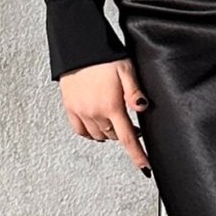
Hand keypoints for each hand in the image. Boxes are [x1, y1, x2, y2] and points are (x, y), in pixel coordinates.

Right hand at [58, 56, 151, 174]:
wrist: (77, 47)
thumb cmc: (103, 56)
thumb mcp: (126, 69)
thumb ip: (135, 91)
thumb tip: (142, 108)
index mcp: (112, 106)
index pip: (128, 138)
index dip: (138, 156)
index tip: (146, 168)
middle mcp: (95, 112)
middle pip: (114, 136)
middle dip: (125, 134)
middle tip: (131, 125)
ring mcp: (81, 111)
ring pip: (98, 136)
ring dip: (109, 133)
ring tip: (114, 122)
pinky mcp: (70, 107)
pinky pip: (80, 130)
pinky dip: (90, 133)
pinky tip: (96, 126)